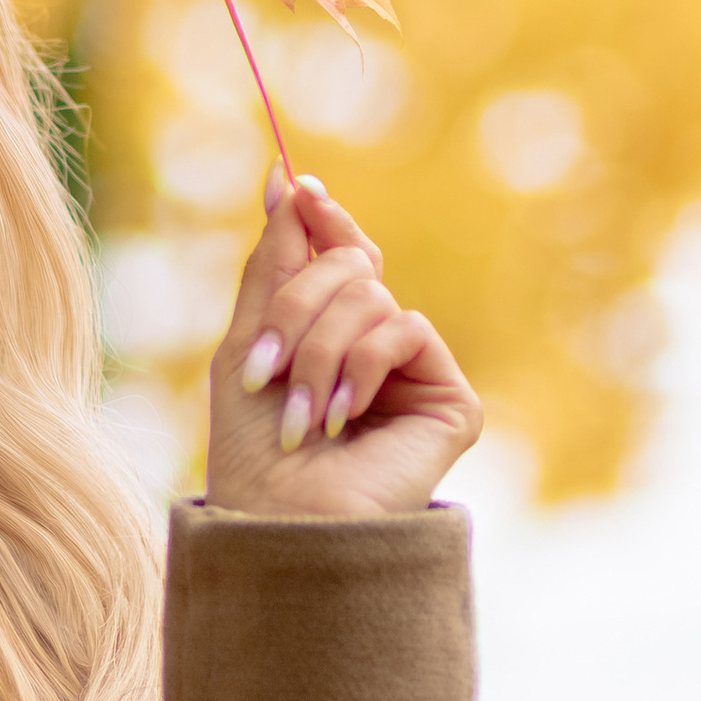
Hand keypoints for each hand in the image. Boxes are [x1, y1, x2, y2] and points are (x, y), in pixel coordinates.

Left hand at [205, 172, 482, 520]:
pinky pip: (405, 328)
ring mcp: (416, 375)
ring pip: (372, 296)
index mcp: (333, 336)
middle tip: (263, 372)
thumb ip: (275, 263)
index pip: (342, 256)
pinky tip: (344, 417)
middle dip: (295, 310)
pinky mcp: (450, 401)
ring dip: (318, 351)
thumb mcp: (250, 341)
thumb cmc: (254, 448)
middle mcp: (378, 351)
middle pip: (350, 267)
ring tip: (302, 416)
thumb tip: (288, 179)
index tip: (295, 186)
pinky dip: (361, 366)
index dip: (323, 219)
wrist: (282, 520)